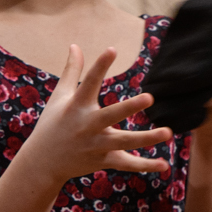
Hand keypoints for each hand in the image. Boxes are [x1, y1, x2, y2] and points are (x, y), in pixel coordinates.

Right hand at [15, 45, 174, 186]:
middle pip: (111, 116)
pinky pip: (126, 164)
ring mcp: (96, 145)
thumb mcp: (59, 96)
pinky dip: (145, 166)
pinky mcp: (103, 160)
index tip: (112, 49)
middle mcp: (87, 126)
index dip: (100, 66)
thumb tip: (75, 45)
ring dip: (146, 138)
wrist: (43, 162)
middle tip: (150, 98)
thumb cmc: (52, 123)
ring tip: (168, 132)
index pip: (89, 82)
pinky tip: (164, 165)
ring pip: (124, 142)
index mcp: (76, 106)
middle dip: (129, 107)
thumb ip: (71, 71)